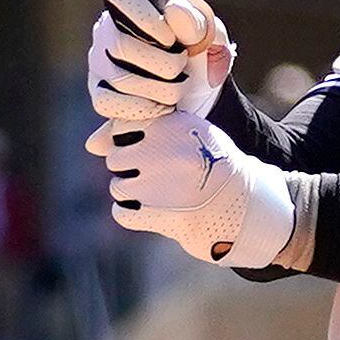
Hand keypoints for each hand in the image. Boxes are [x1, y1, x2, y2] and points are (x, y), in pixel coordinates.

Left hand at [88, 107, 295, 265]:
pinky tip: (149, 213)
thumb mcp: (191, 137)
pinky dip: (130, 215)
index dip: (131, 142)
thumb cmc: (216, 168)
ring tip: (159, 196)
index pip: (122, 127)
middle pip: (116, 158)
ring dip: (133, 194)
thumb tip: (89, 144)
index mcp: (171, 124)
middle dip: (132, 169)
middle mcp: (164, 150)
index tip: (151, 152)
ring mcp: (160, 184)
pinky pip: (122, 213)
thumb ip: (145, 133)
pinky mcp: (161, 215)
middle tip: (158, 178)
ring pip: (118, 187)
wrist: (250, 206)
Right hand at [89, 0, 227, 130]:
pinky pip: (108, 103)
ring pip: (119, 78)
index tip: (170, 37)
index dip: (144, 18)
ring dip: (162, 89)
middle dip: (164, 63)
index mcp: (134, 4)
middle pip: (119, 44)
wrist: (199, 95)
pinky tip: (161, 105)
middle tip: (182, 65)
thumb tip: (174, 11)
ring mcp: (100, 63)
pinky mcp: (99, 94)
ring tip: (179, 87)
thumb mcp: (210, 37)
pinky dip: (143, 108)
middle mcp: (108, 29)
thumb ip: (198, 23)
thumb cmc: (200, 54)